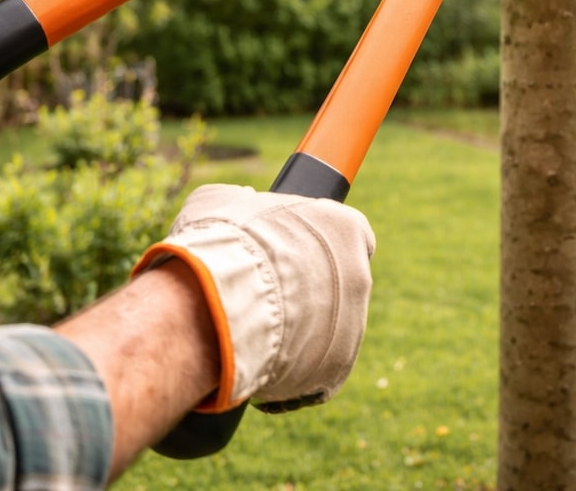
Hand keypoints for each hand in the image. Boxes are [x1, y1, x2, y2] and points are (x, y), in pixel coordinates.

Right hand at [135, 184, 375, 411]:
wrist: (216, 305)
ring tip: (248, 335)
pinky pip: (316, 375)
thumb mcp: (220, 202)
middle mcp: (359, 274)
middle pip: (336, 285)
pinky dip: (289, 376)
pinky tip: (256, 369)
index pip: (347, 233)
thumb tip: (242, 200)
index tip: (287, 252)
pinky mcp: (338, 369)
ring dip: (296, 334)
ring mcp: (353, 324)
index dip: (315, 243)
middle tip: (260, 297)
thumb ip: (240, 200)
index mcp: (344, 227)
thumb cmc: (219, 246)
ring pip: (327, 331)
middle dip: (303, 292)